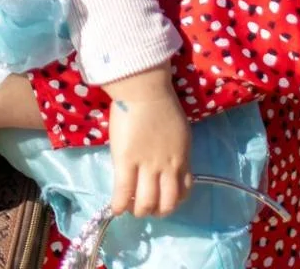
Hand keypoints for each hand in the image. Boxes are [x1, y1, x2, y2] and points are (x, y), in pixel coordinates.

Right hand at [106, 72, 191, 218]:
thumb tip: (167, 159)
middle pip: (166, 204)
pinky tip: (116, 208)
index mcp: (181, 158)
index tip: (162, 199)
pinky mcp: (126, 161)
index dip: (172, 201)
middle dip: (156, 211)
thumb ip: (175, 149)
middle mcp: (167, 167)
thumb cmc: (160, 102)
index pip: (183, 192)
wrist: (144, 88)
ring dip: (138, 210)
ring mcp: (146, 166)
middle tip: (146, 206)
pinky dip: (119, 205)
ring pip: (146, 203)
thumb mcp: (179, 130)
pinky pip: (123, 192)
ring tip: (130, 207)